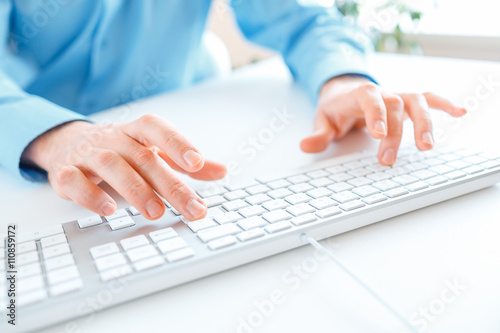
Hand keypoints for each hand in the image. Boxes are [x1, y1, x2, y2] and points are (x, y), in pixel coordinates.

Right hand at [22, 115, 226, 219]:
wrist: (68, 143)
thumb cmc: (121, 149)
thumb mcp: (153, 151)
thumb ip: (184, 162)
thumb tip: (221, 171)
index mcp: (136, 131)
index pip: (156, 129)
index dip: (176, 142)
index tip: (197, 163)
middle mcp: (113, 139)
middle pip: (142, 157)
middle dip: (169, 184)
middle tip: (192, 208)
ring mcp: (88, 154)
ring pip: (111, 166)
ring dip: (135, 190)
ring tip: (156, 212)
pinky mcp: (66, 172)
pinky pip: (74, 180)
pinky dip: (91, 195)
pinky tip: (109, 210)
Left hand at [300, 76, 466, 163]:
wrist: (345, 90)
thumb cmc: (336, 108)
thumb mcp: (323, 120)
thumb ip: (318, 134)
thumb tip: (304, 146)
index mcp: (359, 95)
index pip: (369, 99)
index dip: (375, 114)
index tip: (377, 133)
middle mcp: (382, 94)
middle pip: (394, 107)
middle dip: (394, 133)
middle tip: (388, 159)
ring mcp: (397, 96)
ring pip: (416, 102)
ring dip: (424, 122)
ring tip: (427, 146)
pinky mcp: (407, 102)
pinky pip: (429, 99)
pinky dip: (444, 104)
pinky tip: (459, 113)